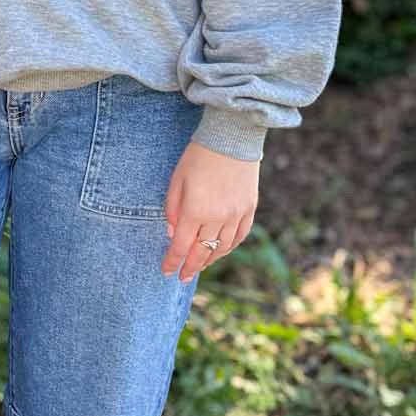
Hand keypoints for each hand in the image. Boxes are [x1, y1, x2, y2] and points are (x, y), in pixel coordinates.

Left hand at [162, 142, 258, 279]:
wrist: (231, 137)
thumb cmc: (198, 156)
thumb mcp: (176, 180)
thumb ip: (172, 210)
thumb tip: (173, 234)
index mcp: (195, 210)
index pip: (181, 246)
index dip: (172, 261)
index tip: (166, 271)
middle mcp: (217, 217)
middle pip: (202, 252)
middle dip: (190, 267)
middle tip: (182, 277)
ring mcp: (236, 215)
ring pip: (222, 248)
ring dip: (209, 260)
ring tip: (200, 266)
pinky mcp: (249, 209)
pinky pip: (239, 237)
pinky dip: (228, 247)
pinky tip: (220, 251)